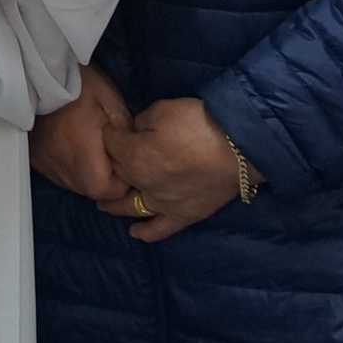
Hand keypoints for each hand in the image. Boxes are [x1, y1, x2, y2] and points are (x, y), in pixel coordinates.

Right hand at [29, 65, 134, 204]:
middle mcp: (63, 168)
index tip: (126, 161)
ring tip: (92, 145)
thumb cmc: (80, 85)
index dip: (122, 182)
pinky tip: (74, 144)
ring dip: (89, 173)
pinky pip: (60, 174)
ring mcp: (47, 166)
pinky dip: (72, 166)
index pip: (108, 191)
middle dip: (106, 179)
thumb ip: (125, 133)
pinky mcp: (36, 160)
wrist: (39, 72)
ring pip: (76, 184)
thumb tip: (134, 155)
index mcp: (83, 155)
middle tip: (111, 151)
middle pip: (92, 191)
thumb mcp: (111, 101)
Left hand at [107, 97, 249, 242]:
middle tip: (107, 160)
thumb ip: (141, 121)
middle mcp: (142, 185)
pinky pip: (160, 230)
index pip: (111, 144)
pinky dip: (145, 233)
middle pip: (118, 174)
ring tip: (104, 203)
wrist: (238, 147)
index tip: (113, 128)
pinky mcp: (184, 216)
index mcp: (133, 157)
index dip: (111, 133)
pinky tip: (135, 233)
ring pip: (130, 206)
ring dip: (114, 204)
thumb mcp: (163, 109)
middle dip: (111, 165)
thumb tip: (135, 130)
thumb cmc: (200, 122)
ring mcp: (162, 204)